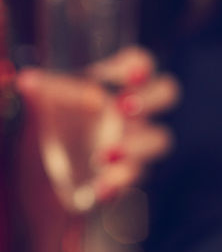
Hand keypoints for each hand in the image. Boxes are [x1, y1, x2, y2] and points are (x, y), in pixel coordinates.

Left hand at [17, 46, 179, 202]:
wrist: (56, 165)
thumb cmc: (61, 120)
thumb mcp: (50, 101)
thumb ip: (46, 90)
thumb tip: (27, 81)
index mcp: (116, 82)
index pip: (140, 63)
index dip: (140, 66)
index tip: (132, 74)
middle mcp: (134, 108)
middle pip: (165, 92)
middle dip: (150, 99)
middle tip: (122, 108)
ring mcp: (137, 139)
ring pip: (158, 139)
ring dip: (136, 146)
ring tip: (105, 156)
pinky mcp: (130, 171)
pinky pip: (135, 177)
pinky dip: (118, 182)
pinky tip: (101, 188)